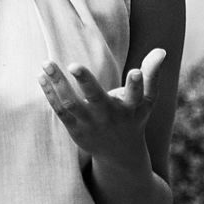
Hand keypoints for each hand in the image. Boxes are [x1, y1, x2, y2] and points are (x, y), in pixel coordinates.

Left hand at [39, 48, 164, 159]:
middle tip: (74, 65)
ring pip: (72, 103)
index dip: (137, 84)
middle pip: (97, 99)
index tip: (135, 71)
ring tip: (46, 63)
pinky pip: (60, 110)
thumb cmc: (133, 118)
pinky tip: (41, 77)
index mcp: (131, 108)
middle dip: (86, 82)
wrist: (120, 154)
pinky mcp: (75, 129)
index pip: (136, 95)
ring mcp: (91, 124)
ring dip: (58, 83)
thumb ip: (152, 75)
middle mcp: (110, 116)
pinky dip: (50, 94)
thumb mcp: (146, 101)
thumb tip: (162, 50)